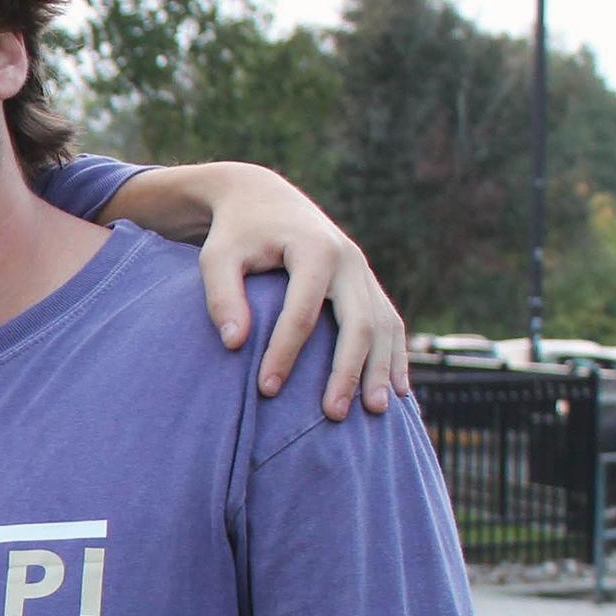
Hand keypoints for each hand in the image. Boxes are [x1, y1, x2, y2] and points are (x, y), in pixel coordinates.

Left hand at [181, 163, 408, 421]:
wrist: (263, 199)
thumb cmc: (235, 234)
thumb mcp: (216, 257)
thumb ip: (221, 296)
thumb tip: (235, 344)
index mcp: (313, 249)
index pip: (303, 311)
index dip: (285, 353)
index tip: (266, 390)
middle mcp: (348, 259)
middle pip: (358, 322)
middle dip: (347, 370)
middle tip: (333, 415)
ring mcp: (364, 272)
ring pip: (384, 325)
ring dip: (381, 369)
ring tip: (375, 412)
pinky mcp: (367, 283)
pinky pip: (390, 323)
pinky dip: (396, 356)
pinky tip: (399, 391)